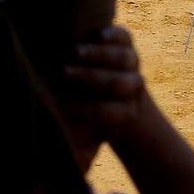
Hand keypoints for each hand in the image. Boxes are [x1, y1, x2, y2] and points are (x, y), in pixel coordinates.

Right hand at [60, 26, 147, 143]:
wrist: (84, 93)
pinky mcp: (124, 42)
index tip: (66, 106)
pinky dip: (114, 33)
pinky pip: (124, 35)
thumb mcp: (76, 146)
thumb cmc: (73, 126)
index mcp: (123, 116)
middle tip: (63, 74)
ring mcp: (130, 64)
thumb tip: (71, 160)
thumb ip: (76, 154)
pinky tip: (97, 35)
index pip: (121, 113)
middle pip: (122, 83)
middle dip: (93, 78)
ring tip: (75, 52)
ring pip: (126, 57)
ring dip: (100, 54)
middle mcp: (130, 89)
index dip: (96, 110)